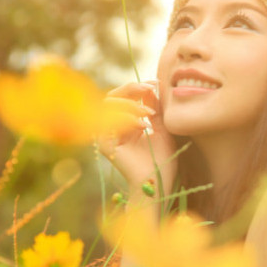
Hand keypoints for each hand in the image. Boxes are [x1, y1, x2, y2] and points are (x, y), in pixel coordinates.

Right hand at [99, 80, 176, 194]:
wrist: (158, 183)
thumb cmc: (162, 159)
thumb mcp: (162, 127)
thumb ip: (155, 108)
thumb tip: (152, 86)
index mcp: (125, 121)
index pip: (125, 95)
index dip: (138, 86)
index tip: (156, 84)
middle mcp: (112, 126)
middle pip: (112, 95)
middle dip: (131, 89)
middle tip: (149, 90)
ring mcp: (106, 135)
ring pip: (108, 104)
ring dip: (130, 104)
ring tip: (148, 114)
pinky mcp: (105, 145)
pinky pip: (110, 123)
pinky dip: (127, 119)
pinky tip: (144, 126)